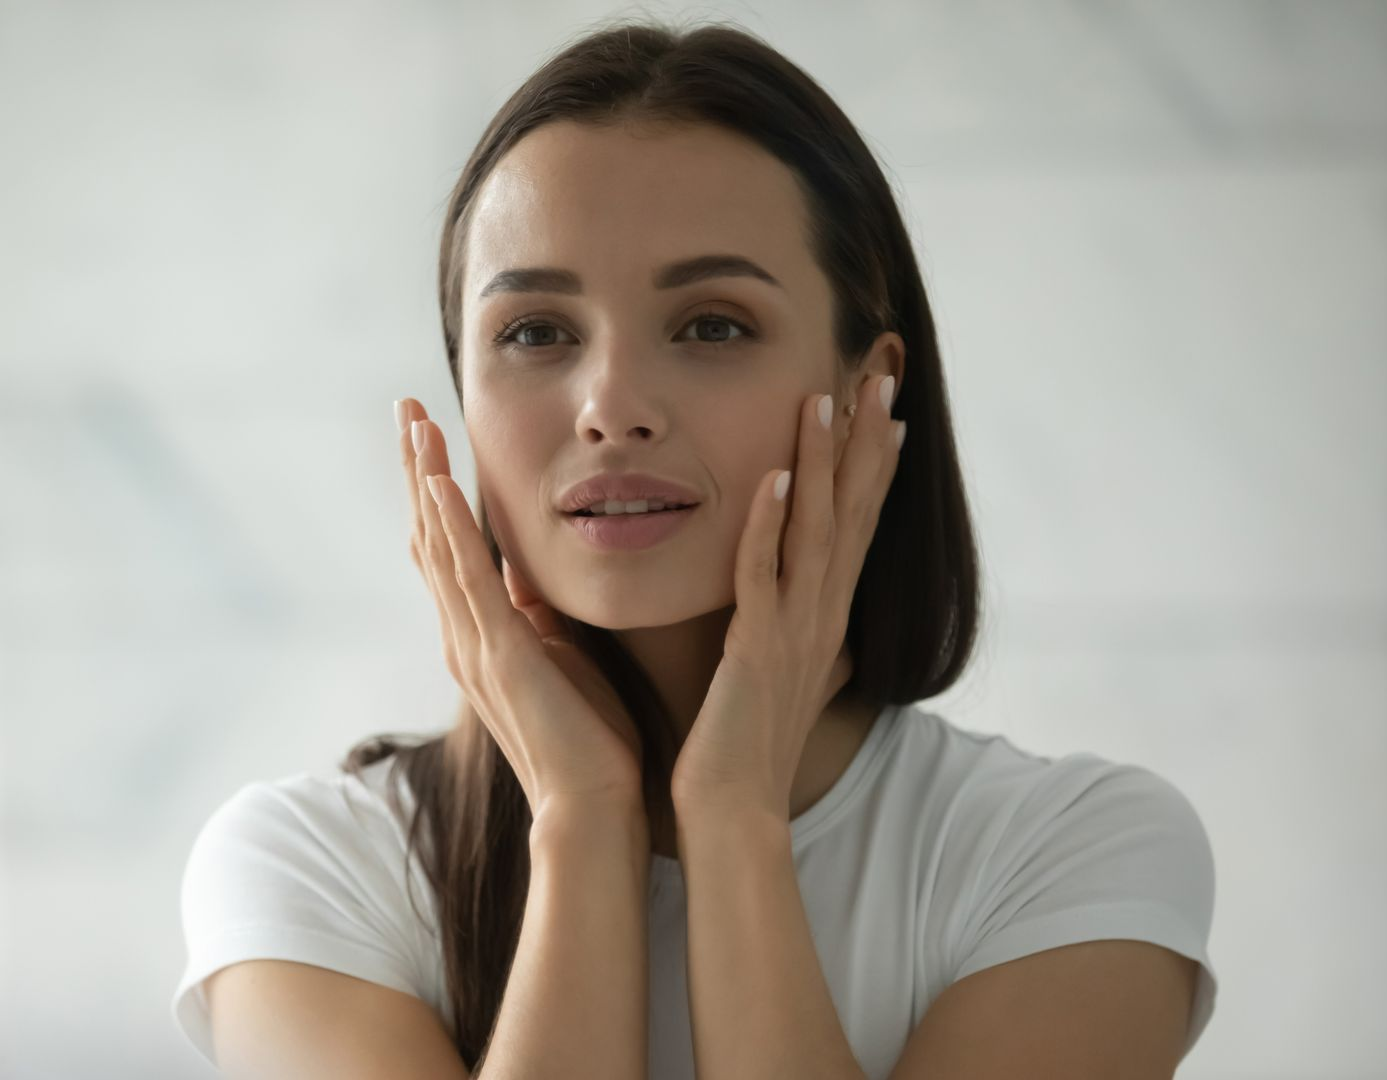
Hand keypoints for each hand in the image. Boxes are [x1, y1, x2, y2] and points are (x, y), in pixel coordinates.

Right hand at [396, 398, 645, 819]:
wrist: (594, 807)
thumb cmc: (587, 739)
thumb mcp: (560, 657)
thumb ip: (537, 617)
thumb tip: (528, 576)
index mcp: (481, 634)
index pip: (449, 548)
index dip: (436, 491)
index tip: (433, 436)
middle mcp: (464, 635)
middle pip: (429, 535)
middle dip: (419, 469)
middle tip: (408, 408)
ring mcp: (475, 645)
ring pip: (438, 546)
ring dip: (425, 481)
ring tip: (415, 422)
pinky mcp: (499, 655)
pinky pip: (468, 581)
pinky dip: (450, 529)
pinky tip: (439, 484)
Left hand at [669, 376, 904, 818]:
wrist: (735, 808)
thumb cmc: (751, 743)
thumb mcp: (787, 678)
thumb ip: (805, 642)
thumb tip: (824, 629)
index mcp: (825, 616)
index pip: (859, 525)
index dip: (874, 466)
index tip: (885, 409)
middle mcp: (822, 615)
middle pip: (855, 512)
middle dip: (867, 442)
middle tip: (880, 375)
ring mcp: (794, 630)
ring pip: (818, 531)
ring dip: (824, 464)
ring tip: (826, 400)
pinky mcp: (756, 650)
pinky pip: (764, 577)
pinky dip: (770, 527)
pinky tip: (776, 479)